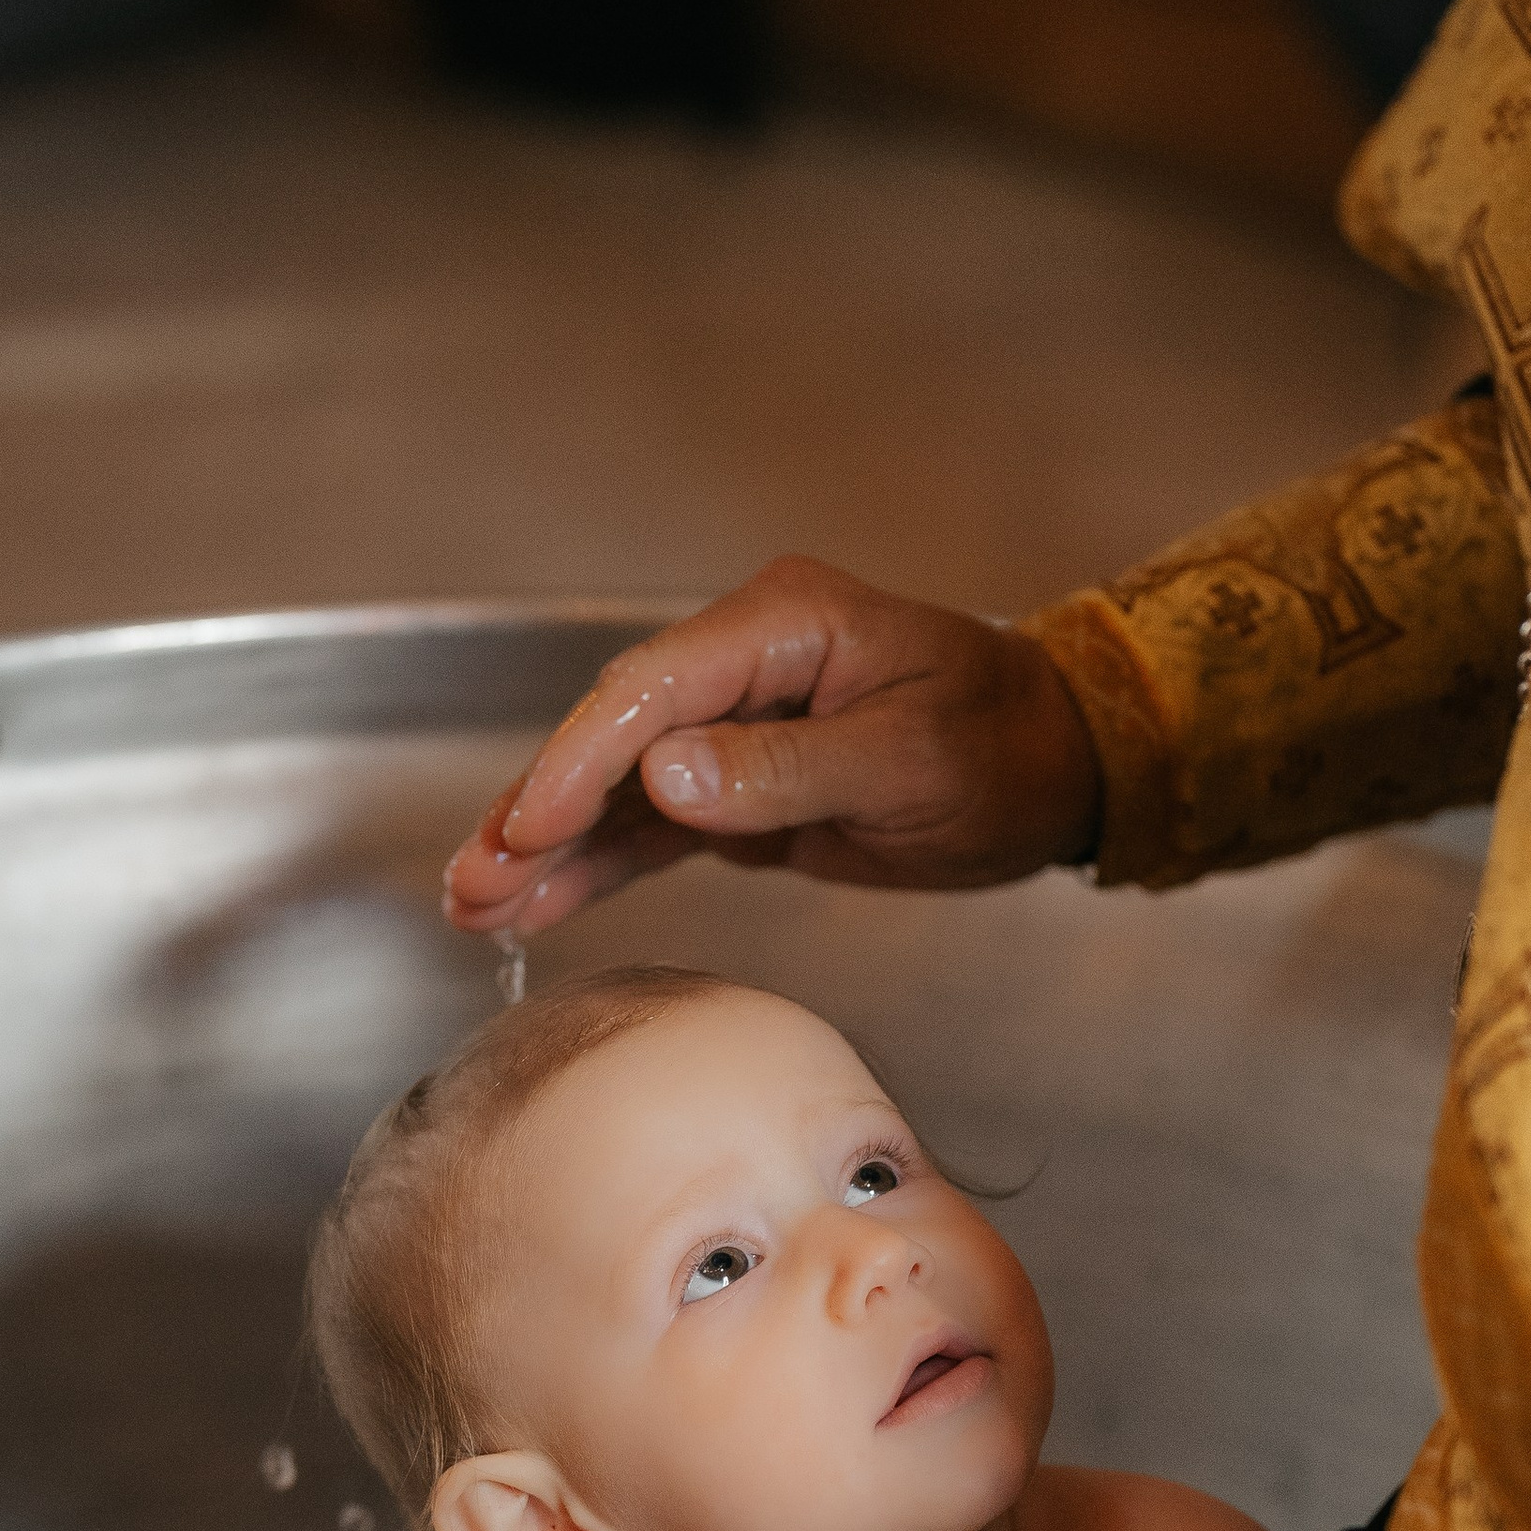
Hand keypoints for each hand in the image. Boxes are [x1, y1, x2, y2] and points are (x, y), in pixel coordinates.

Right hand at [441, 557, 1102, 934]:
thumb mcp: (906, 762)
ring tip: (476, 906)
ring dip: (548, 847)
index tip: (532, 828)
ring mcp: (733, 723)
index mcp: (781, 624)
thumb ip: (785, 770)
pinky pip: (651, 824)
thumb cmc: (1002, 746)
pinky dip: (595, 865)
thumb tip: (669, 775)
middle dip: (539, 810)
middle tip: (474, 880)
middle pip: (612, 734)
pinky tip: (535, 904)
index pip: (651, 689)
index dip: (581, 761)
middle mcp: (743, 663)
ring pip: (618, 787)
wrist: (1055, 768)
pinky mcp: (737, 785)